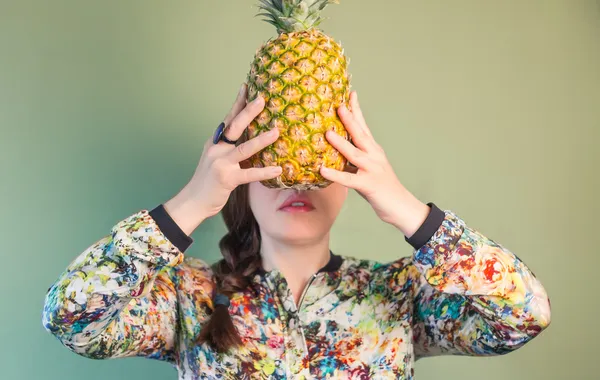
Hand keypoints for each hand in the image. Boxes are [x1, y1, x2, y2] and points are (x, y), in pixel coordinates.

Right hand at [164, 84, 281, 233]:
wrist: (194, 201)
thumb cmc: (208, 180)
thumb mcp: (216, 158)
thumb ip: (229, 147)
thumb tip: (249, 137)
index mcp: (215, 142)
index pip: (228, 119)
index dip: (237, 103)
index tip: (247, 87)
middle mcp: (217, 149)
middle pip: (234, 127)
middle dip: (249, 112)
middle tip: (262, 100)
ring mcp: (221, 163)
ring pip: (244, 148)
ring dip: (261, 140)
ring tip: (276, 132)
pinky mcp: (227, 179)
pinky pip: (249, 174)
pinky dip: (264, 172)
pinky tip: (277, 169)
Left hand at [319, 91, 429, 235]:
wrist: (401, 206)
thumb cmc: (382, 188)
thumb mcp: (368, 168)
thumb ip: (354, 159)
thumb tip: (334, 152)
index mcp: (374, 150)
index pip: (364, 126)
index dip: (357, 110)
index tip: (350, 94)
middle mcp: (374, 156)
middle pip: (360, 134)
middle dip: (349, 119)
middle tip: (338, 105)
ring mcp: (372, 170)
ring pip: (354, 153)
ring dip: (340, 143)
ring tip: (327, 133)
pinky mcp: (368, 185)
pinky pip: (348, 179)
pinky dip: (335, 174)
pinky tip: (323, 170)